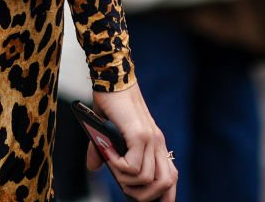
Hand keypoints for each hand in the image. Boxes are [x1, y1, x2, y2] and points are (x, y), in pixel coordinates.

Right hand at [87, 82, 176, 200]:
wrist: (112, 75)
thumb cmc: (111, 101)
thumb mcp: (108, 130)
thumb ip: (104, 151)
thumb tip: (92, 166)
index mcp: (155, 143)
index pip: (171, 178)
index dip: (164, 197)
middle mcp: (157, 142)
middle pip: (165, 184)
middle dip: (144, 196)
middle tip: (124, 187)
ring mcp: (150, 138)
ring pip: (148, 179)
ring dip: (127, 181)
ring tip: (112, 166)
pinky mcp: (139, 133)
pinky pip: (134, 166)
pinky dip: (119, 167)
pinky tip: (108, 154)